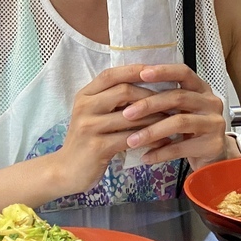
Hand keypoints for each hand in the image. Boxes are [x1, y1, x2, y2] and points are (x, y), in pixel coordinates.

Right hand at [54, 64, 171, 193]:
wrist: (66, 170)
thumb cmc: (88, 139)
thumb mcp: (95, 115)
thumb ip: (112, 100)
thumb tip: (148, 85)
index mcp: (85, 95)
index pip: (111, 74)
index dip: (135, 70)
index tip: (158, 71)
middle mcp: (84, 106)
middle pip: (123, 91)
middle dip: (150, 95)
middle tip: (172, 101)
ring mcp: (89, 127)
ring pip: (131, 116)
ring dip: (155, 118)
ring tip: (173, 120)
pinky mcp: (97, 147)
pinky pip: (131, 138)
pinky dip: (150, 139)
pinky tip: (164, 141)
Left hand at [121, 64, 232, 170]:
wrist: (214, 155)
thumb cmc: (191, 128)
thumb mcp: (181, 109)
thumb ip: (163, 99)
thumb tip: (127, 92)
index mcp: (201, 88)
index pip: (183, 73)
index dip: (164, 72)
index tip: (141, 74)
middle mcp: (211, 102)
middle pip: (178, 97)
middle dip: (149, 105)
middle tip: (127, 113)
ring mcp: (214, 123)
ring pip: (179, 122)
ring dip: (152, 132)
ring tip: (132, 141)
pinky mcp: (213, 145)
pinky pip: (181, 147)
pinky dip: (160, 152)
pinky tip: (145, 156)